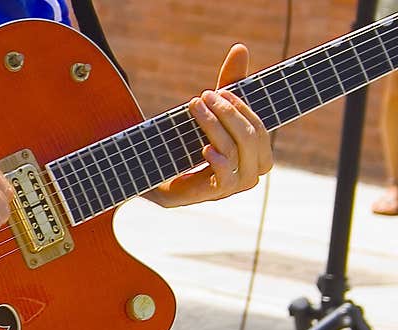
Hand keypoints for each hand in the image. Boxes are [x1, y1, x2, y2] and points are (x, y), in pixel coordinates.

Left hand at [145, 43, 273, 207]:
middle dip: (228, 114)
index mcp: (254, 156)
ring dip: (215, 127)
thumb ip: (228, 84)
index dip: (244, 109)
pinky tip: (205, 148)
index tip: (220, 90)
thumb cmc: (188, 142)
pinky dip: (218, 162)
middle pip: (251, 139)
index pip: (261, 129)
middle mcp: (248, 174)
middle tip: (202, 97)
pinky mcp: (209, 196)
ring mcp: (230, 188)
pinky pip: (226, 180)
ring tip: (195, 108)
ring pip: (234, 153)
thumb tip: (240, 48)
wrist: (155, 174)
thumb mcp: (211, 112)